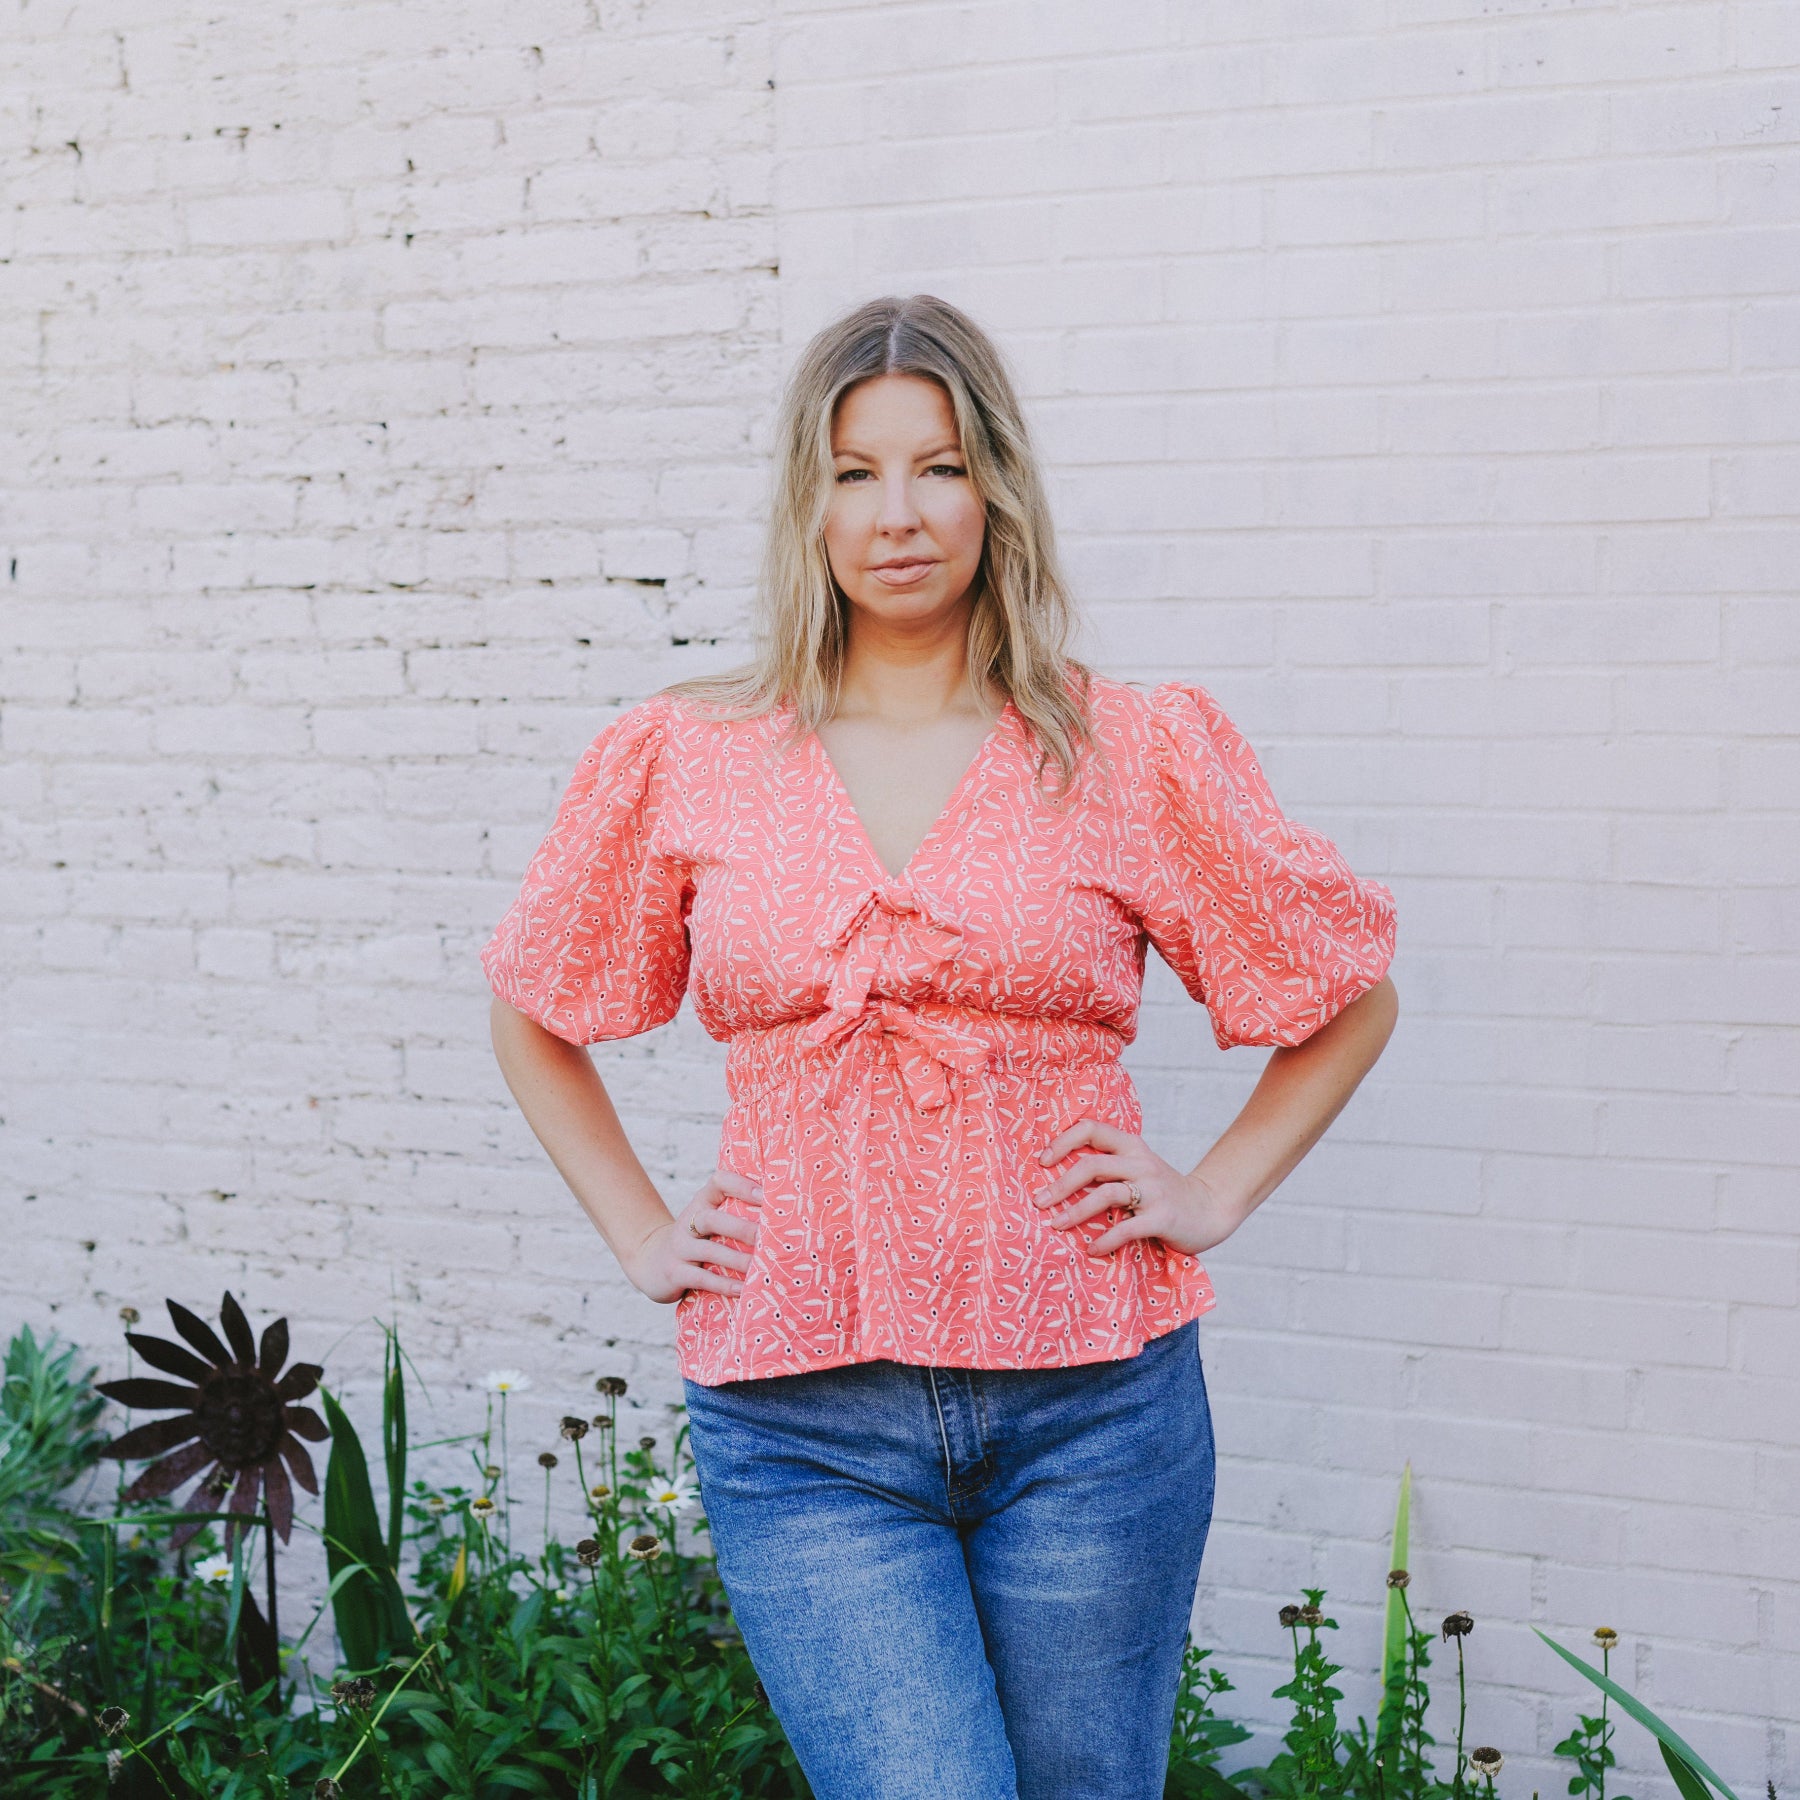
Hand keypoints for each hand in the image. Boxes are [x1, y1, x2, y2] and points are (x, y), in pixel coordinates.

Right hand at [624, 1169, 762, 1303]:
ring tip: (763, 1266)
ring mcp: (679, 1248)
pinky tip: (744, 1290)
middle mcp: (688, 1221)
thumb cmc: (695, 1240)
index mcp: (701, 1202)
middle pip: (712, 1219)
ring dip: (738, 1260)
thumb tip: (784, 1213)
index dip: (741, 1185)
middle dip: (742, 1228)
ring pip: (709, 1251)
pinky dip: (725, 1285)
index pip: (718, 1182)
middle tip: (768, 1237)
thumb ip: (735, 1212)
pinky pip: (702, 1278)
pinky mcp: (674, 1273)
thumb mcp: (708, 1219)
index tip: (766, 1196)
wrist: (650, 1262)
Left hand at [1031, 1118, 1245, 1258]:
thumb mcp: (1137, 1167)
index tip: (1042, 1162)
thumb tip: (1056, 1176)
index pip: (1091, 1129)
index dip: (1062, 1142)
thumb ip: (1108, 1166)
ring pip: (1105, 1194)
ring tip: (1056, 1225)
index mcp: (1131, 1146)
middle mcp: (1141, 1163)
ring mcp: (1153, 1190)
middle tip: (1038, 1202)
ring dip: (1075, 1212)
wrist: (1209, 1209)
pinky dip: (1105, 1240)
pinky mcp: (1162, 1218)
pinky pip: (1126, 1228)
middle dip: (1060, 1185)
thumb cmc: (1161, 1191)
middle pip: (1092, 1165)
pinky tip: (1091, 1250)